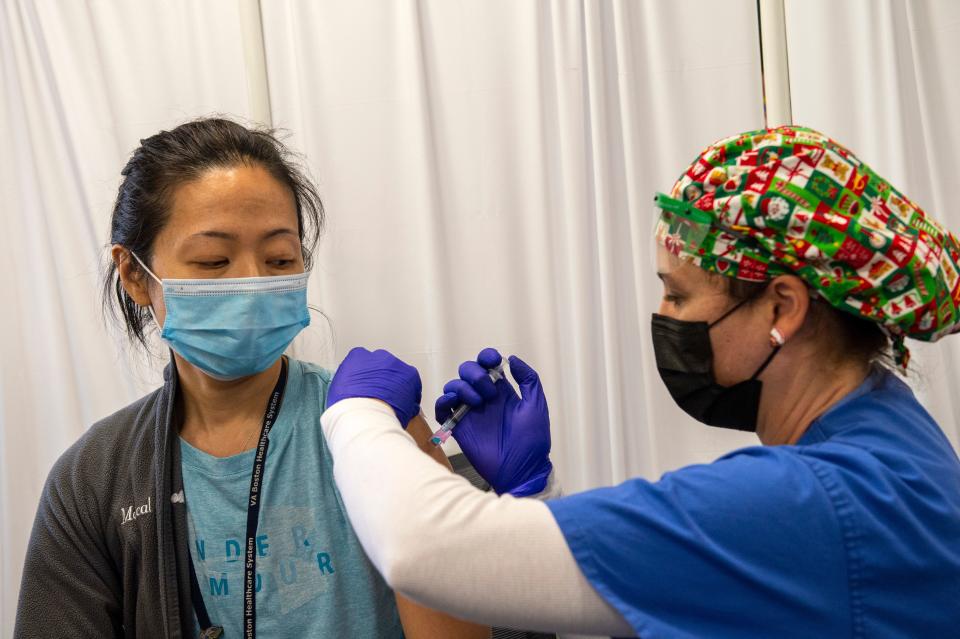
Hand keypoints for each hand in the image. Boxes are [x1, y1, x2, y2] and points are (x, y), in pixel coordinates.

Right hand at [328, 347, 421, 426]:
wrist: (364, 418)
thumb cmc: (348, 409)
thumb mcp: (338, 391)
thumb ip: (348, 383)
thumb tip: (353, 390)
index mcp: (357, 357)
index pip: (362, 360)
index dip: (365, 376)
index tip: (366, 387)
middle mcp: (377, 356)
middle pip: (382, 366)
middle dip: (382, 379)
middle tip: (379, 397)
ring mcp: (395, 365)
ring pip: (398, 374)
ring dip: (396, 386)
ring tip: (391, 406)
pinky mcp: (411, 375)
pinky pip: (413, 385)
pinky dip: (410, 396)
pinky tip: (401, 408)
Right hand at [435, 348, 551, 496]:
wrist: (520, 470)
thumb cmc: (532, 442)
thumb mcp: (536, 406)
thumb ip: (528, 380)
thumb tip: (512, 359)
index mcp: (503, 392)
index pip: (488, 365)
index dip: (487, 357)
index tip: (492, 361)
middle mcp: (484, 399)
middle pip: (468, 371)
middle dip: (475, 373)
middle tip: (489, 392)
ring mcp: (470, 412)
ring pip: (454, 386)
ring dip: (462, 387)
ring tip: (477, 402)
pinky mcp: (459, 427)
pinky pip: (443, 407)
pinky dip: (444, 400)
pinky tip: (456, 402)